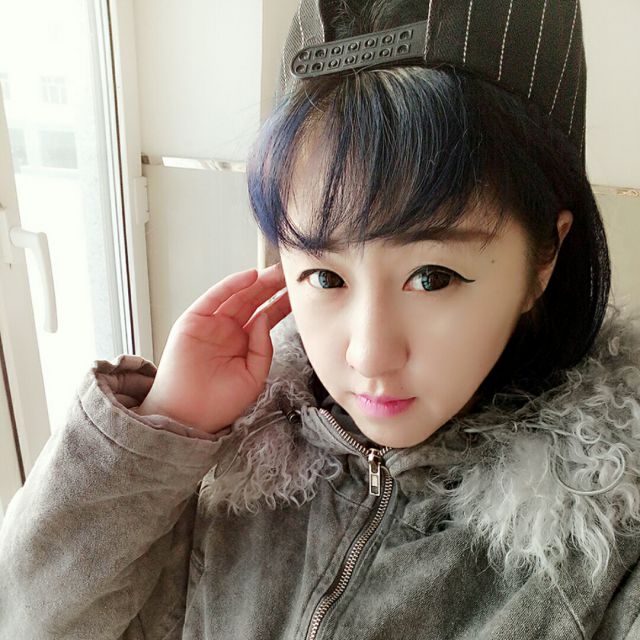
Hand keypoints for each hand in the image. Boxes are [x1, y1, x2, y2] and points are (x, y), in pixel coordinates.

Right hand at [136, 263, 290, 433]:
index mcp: (245, 343)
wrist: (189, 418)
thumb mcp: (254, 376)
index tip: (300, 291)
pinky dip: (231, 285)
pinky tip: (250, 277)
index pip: (267, 316)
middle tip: (291, 272)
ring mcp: (211, 324)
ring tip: (276, 271)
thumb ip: (263, 348)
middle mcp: (228, 330)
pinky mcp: (193, 321)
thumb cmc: (219, 403)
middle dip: (273, 287)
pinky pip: (214, 298)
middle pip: (254, 301)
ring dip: (257, 282)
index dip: (283, 302)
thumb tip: (264, 317)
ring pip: (238, 296)